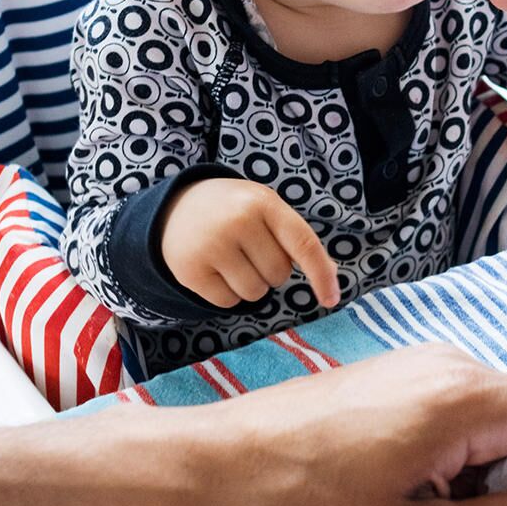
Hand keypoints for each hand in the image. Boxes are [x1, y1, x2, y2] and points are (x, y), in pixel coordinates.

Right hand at [161, 177, 338, 309]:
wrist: (174, 207)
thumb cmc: (233, 211)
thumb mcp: (264, 209)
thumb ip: (296, 238)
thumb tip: (331, 276)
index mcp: (264, 202)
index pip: (304, 244)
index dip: (321, 274)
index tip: (332, 299)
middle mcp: (238, 221)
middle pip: (279, 275)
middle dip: (270, 270)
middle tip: (248, 248)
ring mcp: (212, 245)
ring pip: (255, 293)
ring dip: (250, 284)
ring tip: (231, 258)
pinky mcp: (190, 270)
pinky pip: (228, 303)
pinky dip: (227, 293)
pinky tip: (214, 269)